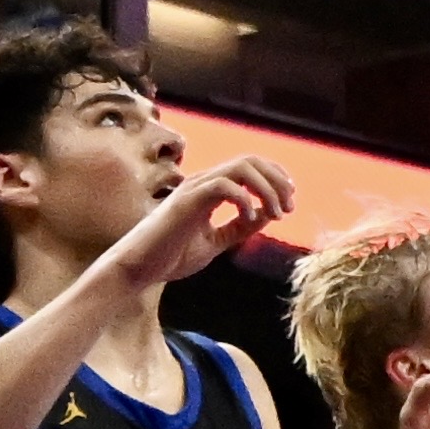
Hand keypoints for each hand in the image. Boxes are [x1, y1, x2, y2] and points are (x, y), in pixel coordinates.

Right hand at [107, 152, 294, 290]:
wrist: (140, 268)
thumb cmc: (172, 255)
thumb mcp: (216, 241)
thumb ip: (239, 228)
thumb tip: (268, 215)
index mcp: (211, 189)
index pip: (250, 166)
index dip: (276, 178)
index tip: (289, 203)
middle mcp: (203, 182)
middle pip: (251, 160)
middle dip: (278, 180)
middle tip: (289, 209)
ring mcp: (194, 188)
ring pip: (242, 167)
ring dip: (267, 188)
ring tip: (277, 214)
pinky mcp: (187, 201)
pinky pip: (224, 185)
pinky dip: (245, 200)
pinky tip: (250, 219)